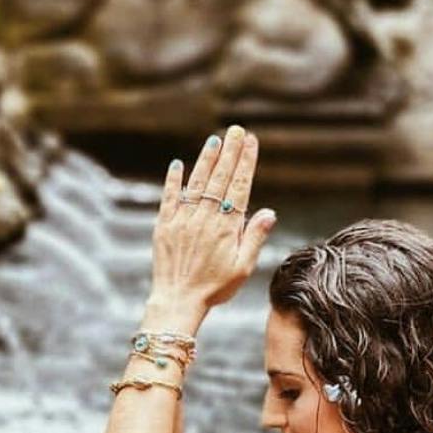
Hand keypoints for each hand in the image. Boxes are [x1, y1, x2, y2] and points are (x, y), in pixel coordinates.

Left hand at [149, 126, 276, 318]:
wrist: (178, 302)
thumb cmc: (213, 288)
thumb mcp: (242, 267)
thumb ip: (254, 237)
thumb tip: (269, 212)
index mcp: (226, 227)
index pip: (239, 187)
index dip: (245, 162)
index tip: (251, 141)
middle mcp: (205, 218)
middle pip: (220, 178)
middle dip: (230, 152)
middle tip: (236, 130)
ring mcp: (183, 220)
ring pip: (196, 183)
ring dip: (206, 160)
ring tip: (215, 140)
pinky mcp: (164, 226)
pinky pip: (169, 197)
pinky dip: (173, 180)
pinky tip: (178, 164)